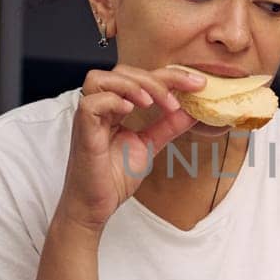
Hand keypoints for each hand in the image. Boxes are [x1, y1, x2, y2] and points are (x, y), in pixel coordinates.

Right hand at [57, 64, 206, 231]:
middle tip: (175, 100)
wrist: (95, 206)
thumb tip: (193, 110)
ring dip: (131, 85)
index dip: (170, 76)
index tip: (197, 84)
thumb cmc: (113, 177)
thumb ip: (168, 126)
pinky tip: (129, 110)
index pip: (141, 79)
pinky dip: (112, 101)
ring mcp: (89, 118)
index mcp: (115, 108)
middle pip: (122, 72)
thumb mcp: (150, 145)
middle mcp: (100, 108)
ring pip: (100, 78)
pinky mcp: (82, 131)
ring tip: (152, 102)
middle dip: (154, 79)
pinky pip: (90, 103)